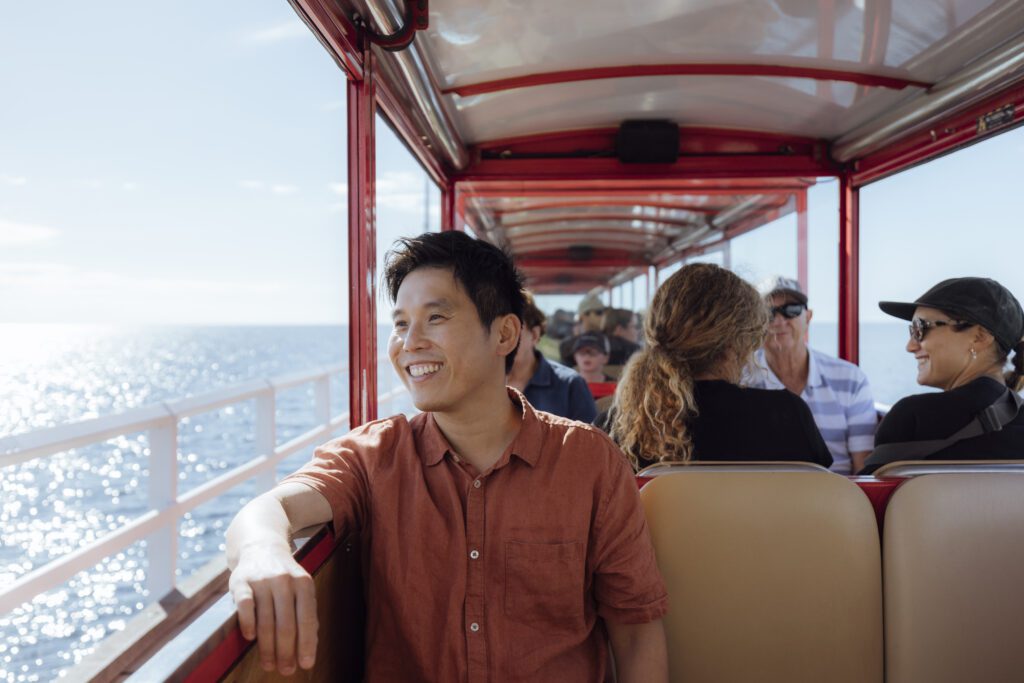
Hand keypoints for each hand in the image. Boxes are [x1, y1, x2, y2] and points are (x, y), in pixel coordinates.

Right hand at [229, 546, 317, 674]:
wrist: (261, 546)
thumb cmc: (285, 577)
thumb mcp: (301, 588)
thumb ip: (306, 613)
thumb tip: (310, 647)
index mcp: (304, 583)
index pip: (307, 619)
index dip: (306, 644)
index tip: (306, 664)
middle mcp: (284, 580)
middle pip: (286, 624)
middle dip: (286, 651)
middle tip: (285, 669)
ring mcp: (262, 580)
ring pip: (265, 620)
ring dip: (267, 647)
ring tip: (269, 664)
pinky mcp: (241, 581)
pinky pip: (245, 606)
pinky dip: (248, 624)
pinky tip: (250, 639)